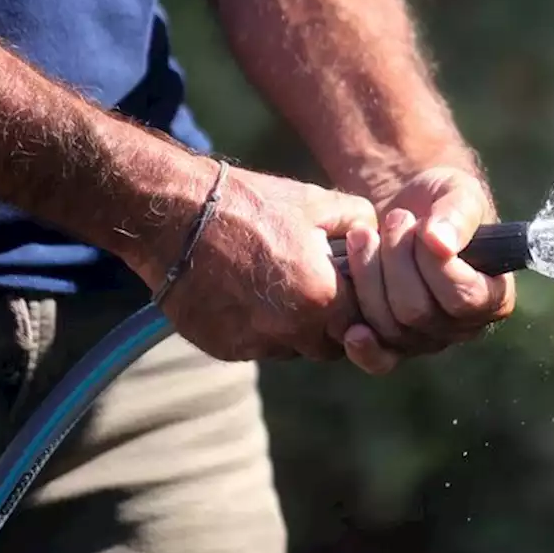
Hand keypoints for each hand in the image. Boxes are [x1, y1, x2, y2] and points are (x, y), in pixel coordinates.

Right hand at [135, 159, 376, 361]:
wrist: (176, 216)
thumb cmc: (251, 204)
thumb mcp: (316, 202)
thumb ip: (359, 221)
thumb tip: (377, 237)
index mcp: (322, 298)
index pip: (361, 325)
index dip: (357, 307)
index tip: (346, 287)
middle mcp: (291, 331)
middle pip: (328, 345)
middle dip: (329, 324)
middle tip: (316, 289)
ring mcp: (254, 343)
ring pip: (291, 350)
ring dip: (294, 330)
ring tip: (279, 288)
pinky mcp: (223, 348)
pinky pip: (256, 348)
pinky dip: (258, 330)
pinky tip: (247, 295)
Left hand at [337, 166, 516, 373]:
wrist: (406, 209)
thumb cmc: (441, 201)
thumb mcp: (459, 193)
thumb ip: (458, 215)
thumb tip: (441, 243)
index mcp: (493, 297)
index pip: (464, 298)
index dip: (436, 265)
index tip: (422, 227)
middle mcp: (462, 327)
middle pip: (419, 313)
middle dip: (397, 261)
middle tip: (394, 219)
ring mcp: (425, 340)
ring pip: (391, 325)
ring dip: (370, 276)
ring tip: (364, 234)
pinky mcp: (392, 344)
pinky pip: (380, 360)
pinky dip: (364, 346)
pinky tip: (352, 328)